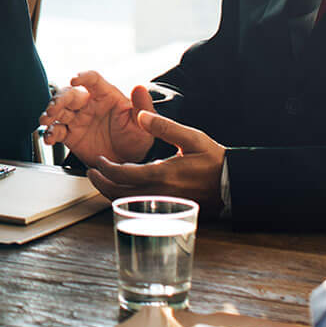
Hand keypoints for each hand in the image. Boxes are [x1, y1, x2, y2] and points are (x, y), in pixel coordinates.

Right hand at [39, 71, 156, 165]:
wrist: (129, 162)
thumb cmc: (137, 139)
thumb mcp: (142, 124)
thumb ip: (142, 106)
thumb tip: (140, 88)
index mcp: (106, 96)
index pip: (93, 80)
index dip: (83, 77)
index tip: (75, 80)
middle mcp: (89, 104)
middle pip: (70, 94)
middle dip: (59, 99)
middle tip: (53, 108)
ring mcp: (78, 119)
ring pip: (59, 110)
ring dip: (49, 113)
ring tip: (45, 121)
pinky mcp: (70, 135)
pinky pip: (56, 131)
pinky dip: (50, 133)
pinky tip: (49, 139)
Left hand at [84, 111, 226, 210]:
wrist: (234, 185)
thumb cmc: (214, 160)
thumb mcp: (192, 138)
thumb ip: (165, 127)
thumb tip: (141, 115)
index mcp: (163, 174)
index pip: (123, 174)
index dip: (106, 169)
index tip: (98, 161)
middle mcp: (161, 193)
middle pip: (120, 194)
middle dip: (102, 184)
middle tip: (91, 174)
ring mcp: (165, 206)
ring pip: (130, 204)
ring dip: (113, 194)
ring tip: (103, 182)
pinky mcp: (170, 211)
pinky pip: (142, 209)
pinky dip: (128, 201)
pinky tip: (126, 191)